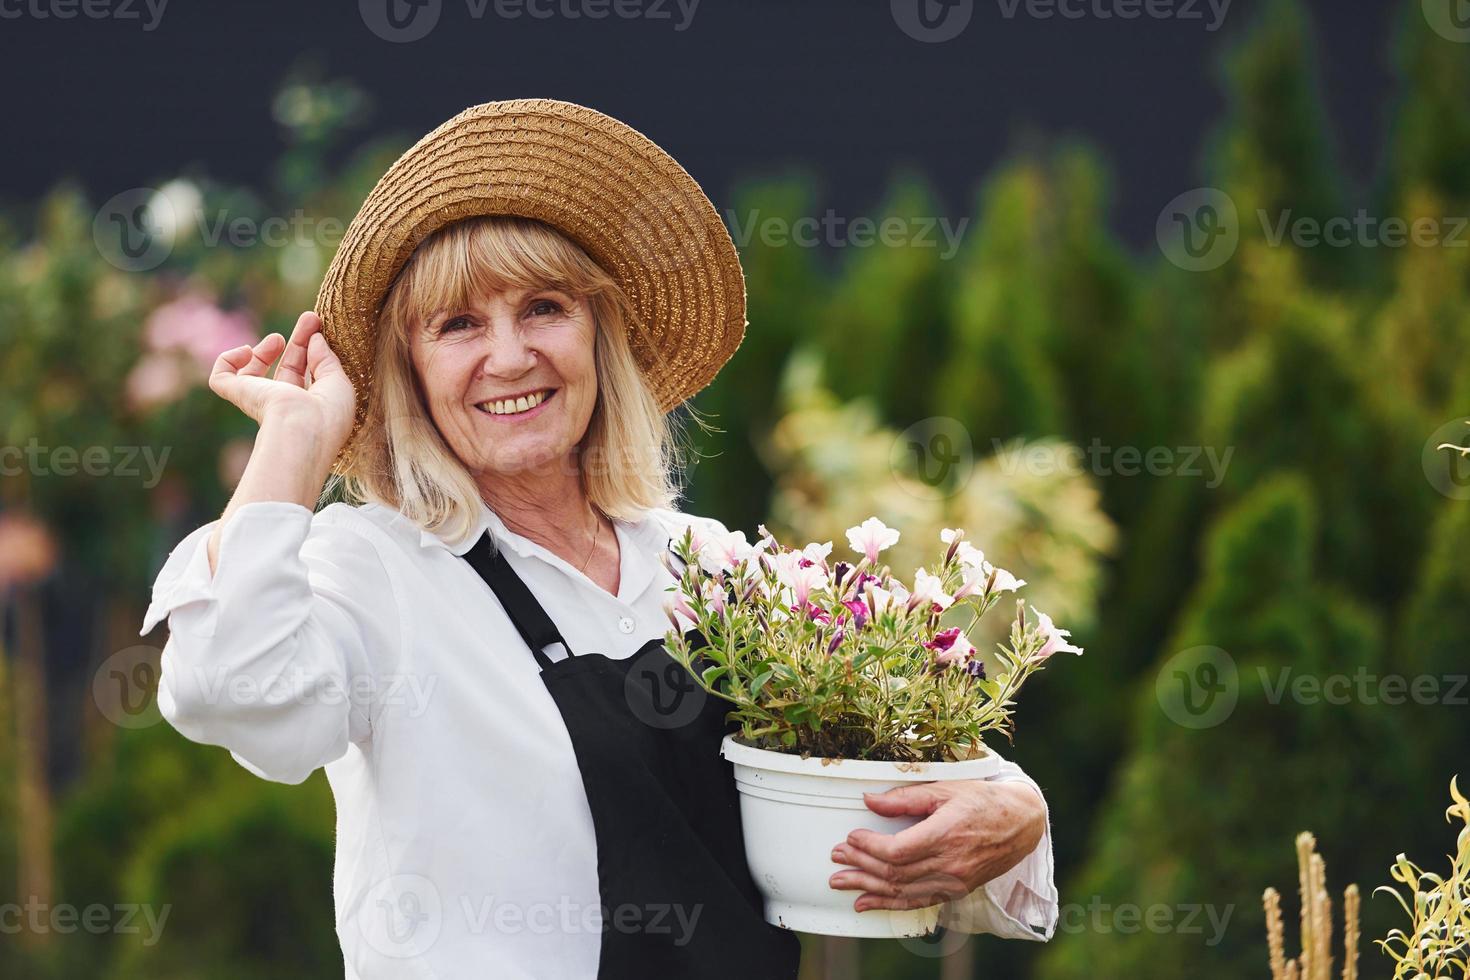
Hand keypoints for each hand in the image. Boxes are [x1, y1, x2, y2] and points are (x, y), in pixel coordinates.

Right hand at [208, 311, 355, 453]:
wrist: (304, 431)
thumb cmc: (329, 414)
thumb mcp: (339, 382)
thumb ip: (327, 359)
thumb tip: (316, 338)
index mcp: (309, 408)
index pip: (307, 375)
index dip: (312, 349)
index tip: (319, 325)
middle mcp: (284, 406)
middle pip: (287, 370)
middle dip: (299, 342)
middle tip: (311, 317)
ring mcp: (260, 400)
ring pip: (253, 374)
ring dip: (265, 349)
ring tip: (278, 337)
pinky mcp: (239, 395)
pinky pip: (221, 378)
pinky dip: (228, 360)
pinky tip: (247, 351)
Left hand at [828, 780, 1045, 911]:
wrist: (1020, 824)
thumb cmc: (982, 800)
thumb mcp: (944, 789)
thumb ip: (905, 797)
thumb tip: (869, 800)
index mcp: (946, 834)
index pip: (897, 851)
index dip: (869, 846)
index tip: (852, 836)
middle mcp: (950, 863)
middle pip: (895, 873)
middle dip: (860, 865)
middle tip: (836, 856)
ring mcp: (953, 881)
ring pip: (902, 892)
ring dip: (867, 888)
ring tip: (840, 882)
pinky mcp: (955, 890)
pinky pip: (917, 902)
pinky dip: (888, 905)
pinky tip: (866, 902)